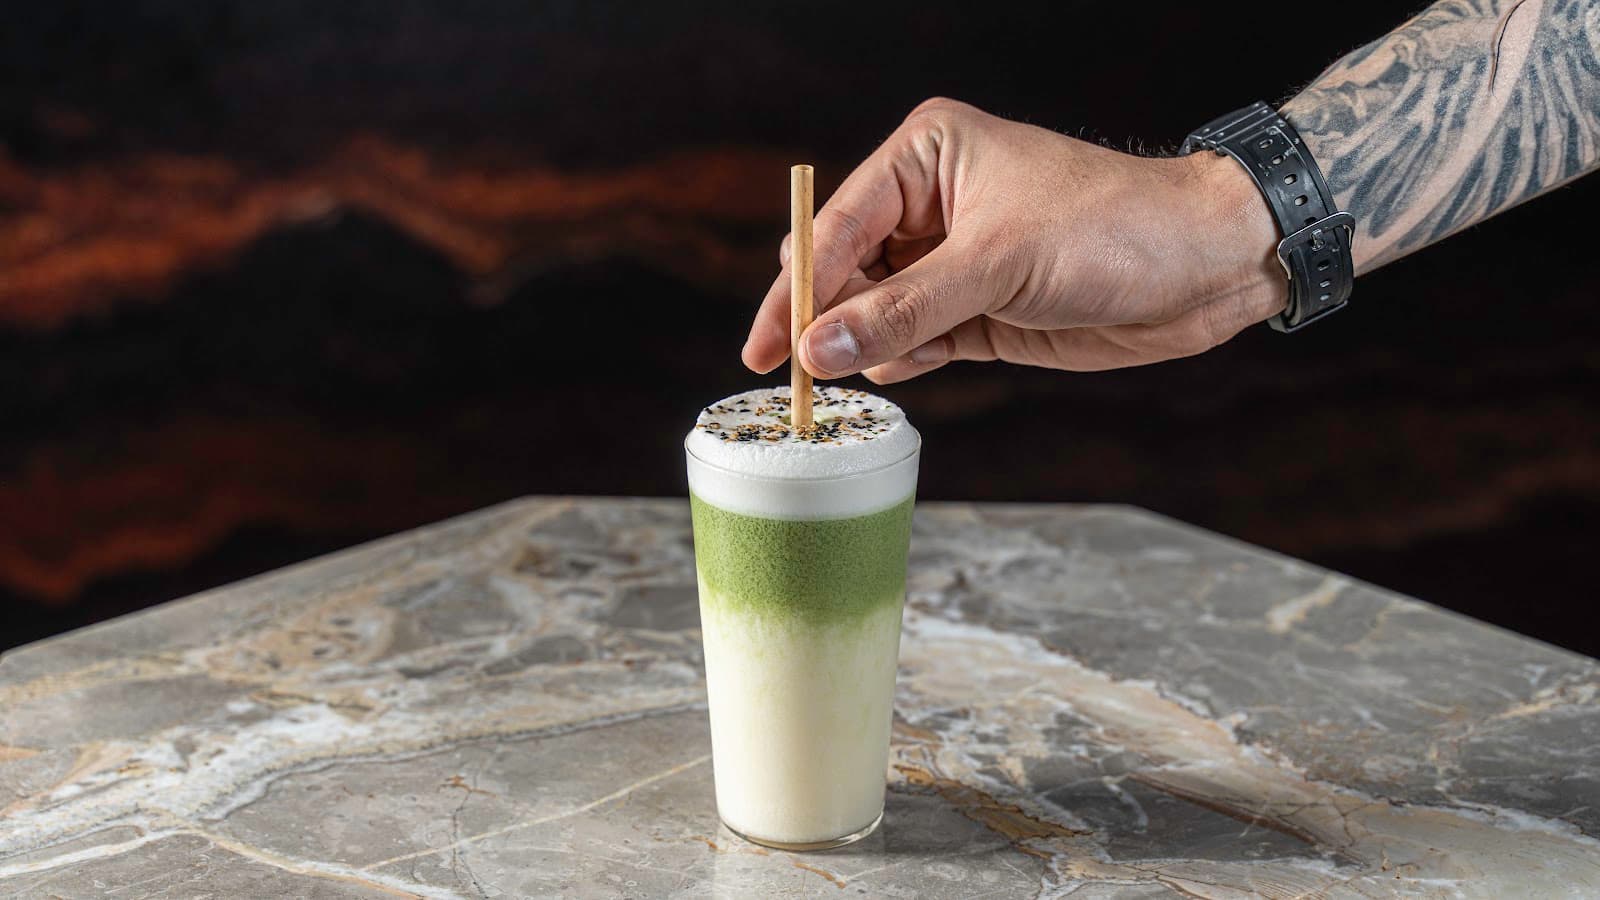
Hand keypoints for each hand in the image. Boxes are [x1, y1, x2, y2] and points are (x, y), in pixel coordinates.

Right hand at [742, 98, 1287, 382]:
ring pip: (873, 315)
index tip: (764, 349)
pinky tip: (922, 361)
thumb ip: (902, 310)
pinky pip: (912, 342)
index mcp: (926, 158)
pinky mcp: (977, 312)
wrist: (1205, 266)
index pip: (835, 227)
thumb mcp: (998, 265)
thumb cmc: (1112, 228)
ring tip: (892, 357)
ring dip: (870, 346)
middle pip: (843, 273)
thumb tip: (818, 346)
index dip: (795, 290)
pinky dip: (906, 360)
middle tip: (804, 375)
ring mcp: (952, 263)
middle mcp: (930, 207)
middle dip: (825, 321)